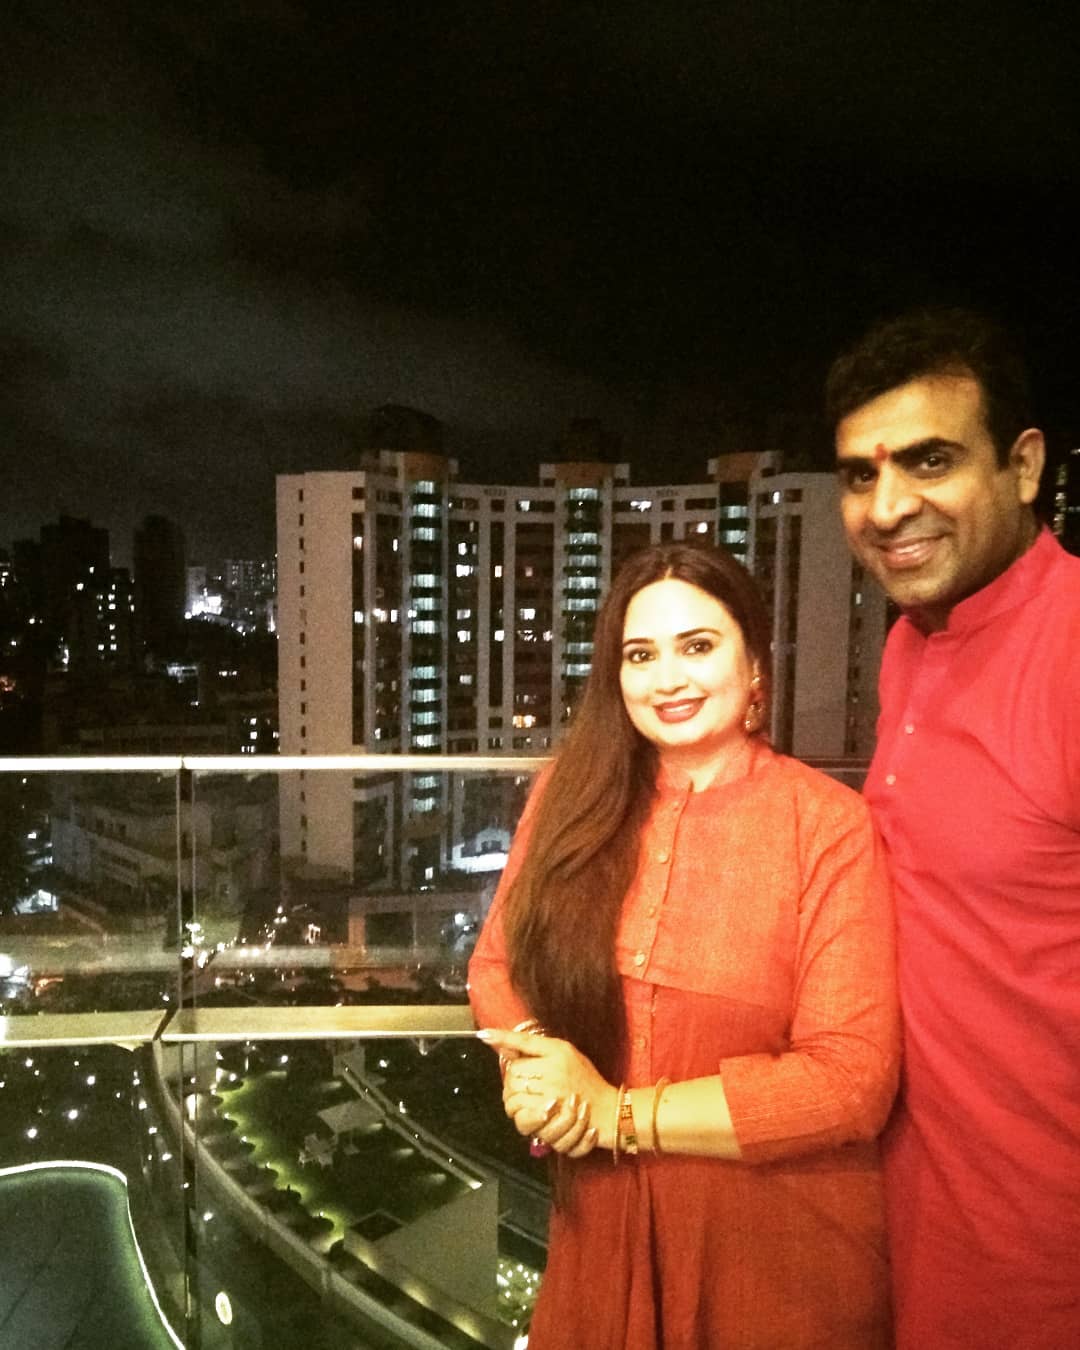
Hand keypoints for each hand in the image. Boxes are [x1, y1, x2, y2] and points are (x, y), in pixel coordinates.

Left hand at [478, 1027, 617, 1157]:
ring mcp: (551, 1095)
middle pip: (513, 1075)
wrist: (608, 1110)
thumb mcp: (564, 1053)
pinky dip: (521, 1119)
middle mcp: (553, 1070)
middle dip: (511, 1084)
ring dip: (514, 1103)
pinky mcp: (550, 1119)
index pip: (520, 1048)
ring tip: (526, 1104)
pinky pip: (521, 1117)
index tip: (484, 1035)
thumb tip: (499, 1041)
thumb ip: (533, 1046)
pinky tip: (529, 1116)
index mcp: (557, 1052)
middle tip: (520, 1090)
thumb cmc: (586, 1080)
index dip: (505, 1047)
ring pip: (513, 1097)